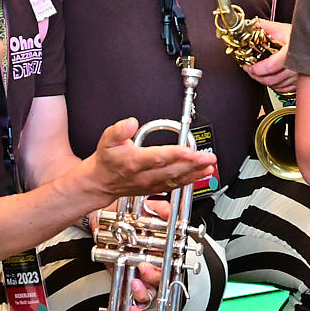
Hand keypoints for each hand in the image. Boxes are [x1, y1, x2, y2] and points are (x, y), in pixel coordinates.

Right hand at [85, 117, 215, 202]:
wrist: (100, 182)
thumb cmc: (107, 159)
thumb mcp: (107, 140)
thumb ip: (119, 130)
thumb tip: (131, 122)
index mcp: (133, 162)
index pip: (157, 157)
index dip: (175, 154)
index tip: (190, 151)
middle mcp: (143, 175)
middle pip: (172, 170)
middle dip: (192, 164)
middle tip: (208, 157)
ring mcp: (150, 184)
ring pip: (176, 180)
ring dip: (194, 174)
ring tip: (209, 166)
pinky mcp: (154, 189)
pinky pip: (175, 185)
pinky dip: (189, 181)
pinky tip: (200, 175)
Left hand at [241, 22, 299, 92]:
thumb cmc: (301, 35)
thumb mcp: (282, 28)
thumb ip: (264, 26)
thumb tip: (250, 24)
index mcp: (290, 53)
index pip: (269, 67)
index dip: (255, 69)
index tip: (248, 66)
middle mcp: (296, 67)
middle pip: (270, 80)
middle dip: (256, 76)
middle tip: (249, 70)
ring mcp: (298, 76)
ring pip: (276, 85)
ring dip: (264, 81)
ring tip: (258, 74)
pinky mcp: (300, 81)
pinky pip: (284, 89)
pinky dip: (275, 86)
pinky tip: (271, 79)